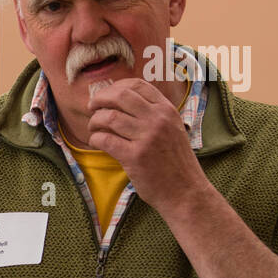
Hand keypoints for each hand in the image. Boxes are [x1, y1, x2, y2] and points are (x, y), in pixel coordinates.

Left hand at [86, 77, 207, 215]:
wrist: (185, 192)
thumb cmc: (175, 162)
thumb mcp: (172, 129)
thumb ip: (153, 115)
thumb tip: (121, 100)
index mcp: (167, 110)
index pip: (137, 85)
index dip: (115, 87)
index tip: (105, 95)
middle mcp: (158, 120)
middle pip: (120, 96)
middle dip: (100, 99)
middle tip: (91, 107)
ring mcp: (147, 137)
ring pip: (109, 117)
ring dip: (94, 121)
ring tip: (94, 128)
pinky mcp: (135, 157)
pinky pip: (105, 139)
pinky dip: (95, 139)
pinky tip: (97, 143)